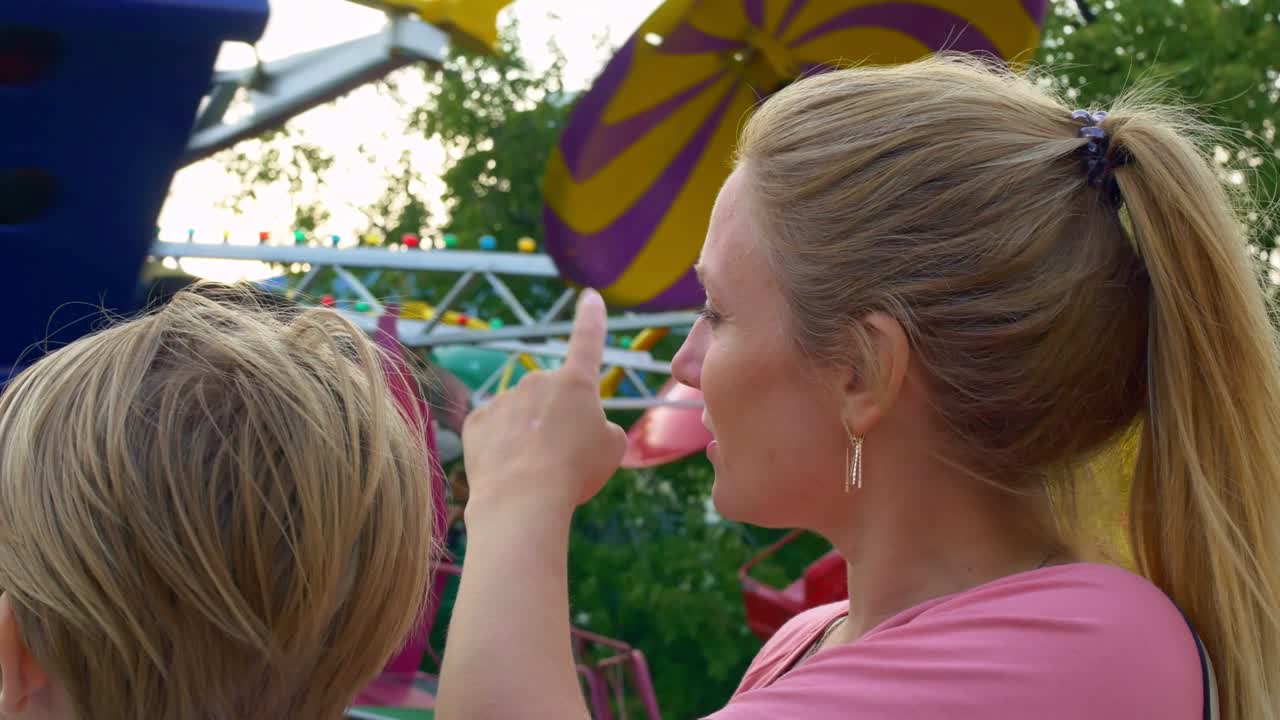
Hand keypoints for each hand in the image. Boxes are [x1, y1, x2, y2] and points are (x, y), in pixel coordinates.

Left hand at [461, 289, 626, 519]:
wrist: (522, 499)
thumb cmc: (575, 472)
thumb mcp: (611, 449)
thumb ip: (601, 427)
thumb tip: (584, 427)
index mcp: (576, 383)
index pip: (588, 340)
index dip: (591, 318)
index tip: (589, 296)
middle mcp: (537, 381)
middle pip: (552, 396)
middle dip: (557, 418)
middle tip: (563, 456)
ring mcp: (503, 399)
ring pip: (521, 414)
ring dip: (529, 434)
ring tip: (535, 471)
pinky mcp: (477, 421)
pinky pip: (494, 429)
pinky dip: (502, 446)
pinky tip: (508, 469)